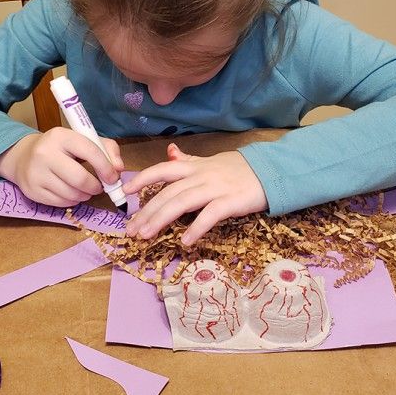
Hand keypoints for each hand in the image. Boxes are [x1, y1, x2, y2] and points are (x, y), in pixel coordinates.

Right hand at [0, 128, 123, 207]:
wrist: (23, 157)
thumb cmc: (61, 148)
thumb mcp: (83, 140)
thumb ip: (107, 149)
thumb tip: (119, 169)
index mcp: (61, 136)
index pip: (90, 151)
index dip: (106, 168)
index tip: (113, 178)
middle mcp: (45, 153)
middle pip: (80, 179)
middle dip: (95, 187)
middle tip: (99, 187)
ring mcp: (36, 173)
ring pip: (72, 194)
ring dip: (85, 195)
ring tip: (85, 189)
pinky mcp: (32, 190)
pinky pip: (61, 203)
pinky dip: (72, 201)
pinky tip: (71, 192)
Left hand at [123, 143, 267, 245]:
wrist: (270, 171)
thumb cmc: (239, 169)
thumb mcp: (211, 161)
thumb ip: (189, 160)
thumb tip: (171, 152)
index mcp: (194, 167)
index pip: (163, 169)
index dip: (143, 178)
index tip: (125, 191)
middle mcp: (201, 176)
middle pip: (168, 192)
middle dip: (147, 211)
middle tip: (131, 230)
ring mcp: (215, 188)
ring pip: (182, 202)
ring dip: (161, 219)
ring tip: (146, 236)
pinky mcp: (231, 201)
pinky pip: (210, 215)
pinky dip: (196, 228)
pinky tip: (185, 242)